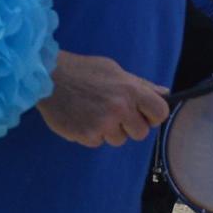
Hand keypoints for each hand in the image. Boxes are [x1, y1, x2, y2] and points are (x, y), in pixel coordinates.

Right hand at [39, 50, 168, 147]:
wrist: (47, 77)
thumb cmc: (82, 71)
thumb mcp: (114, 70)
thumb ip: (140, 85)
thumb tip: (165, 93)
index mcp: (130, 90)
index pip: (160, 112)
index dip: (152, 115)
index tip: (142, 113)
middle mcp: (120, 108)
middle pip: (141, 133)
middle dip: (129, 126)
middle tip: (112, 113)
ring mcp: (103, 124)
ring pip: (118, 140)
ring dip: (108, 130)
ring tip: (92, 112)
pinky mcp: (86, 135)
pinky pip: (97, 142)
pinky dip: (90, 133)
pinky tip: (81, 117)